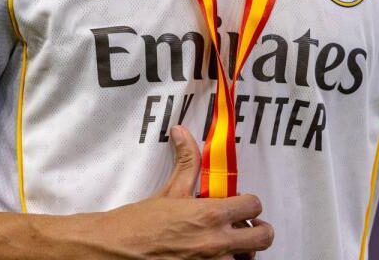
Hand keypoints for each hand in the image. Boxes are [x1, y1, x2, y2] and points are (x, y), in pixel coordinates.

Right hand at [70, 125, 273, 258]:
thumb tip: (182, 131)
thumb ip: (186, 161)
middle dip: (258, 231)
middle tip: (245, 228)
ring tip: (226, 246)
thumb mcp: (169, 191)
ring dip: (240, 252)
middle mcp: (217, 243)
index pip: (254, 205)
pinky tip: (209, 258)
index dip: (250, 203)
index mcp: (211, 215)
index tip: (241, 204)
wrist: (115, 250)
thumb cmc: (140, 222)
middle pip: (263, 238)